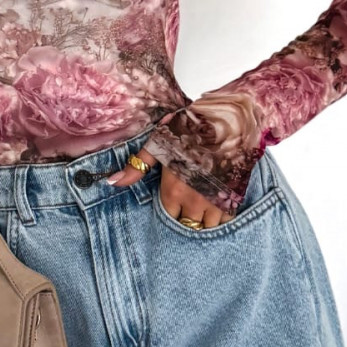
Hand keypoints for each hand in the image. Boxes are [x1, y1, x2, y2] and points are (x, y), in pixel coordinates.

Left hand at [108, 139, 236, 227]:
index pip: (167, 218)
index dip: (169, 213)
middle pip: (187, 226)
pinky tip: (217, 206)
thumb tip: (112, 182)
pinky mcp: (234, 197)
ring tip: (201, 210)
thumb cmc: (193, 127)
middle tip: (186, 210)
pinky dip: (222, 218)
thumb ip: (137, 166)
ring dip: (204, 221)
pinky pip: (227, 220)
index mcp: (174, 190)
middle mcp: (194, 201)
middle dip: (186, 219)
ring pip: (208, 227)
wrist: (230, 119)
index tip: (171, 207)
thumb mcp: (160, 143)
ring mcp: (216, 200)